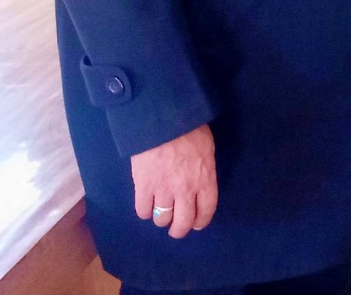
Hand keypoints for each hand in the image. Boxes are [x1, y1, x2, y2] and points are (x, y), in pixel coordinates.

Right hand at [131, 124, 216, 238]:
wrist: (163, 121)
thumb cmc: (190, 129)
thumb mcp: (207, 148)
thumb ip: (203, 169)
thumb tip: (199, 180)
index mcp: (205, 179)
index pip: (206, 210)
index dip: (201, 221)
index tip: (197, 224)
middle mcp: (186, 190)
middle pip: (183, 222)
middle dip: (179, 230)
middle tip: (176, 229)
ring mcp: (163, 190)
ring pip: (162, 219)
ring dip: (161, 219)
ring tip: (161, 214)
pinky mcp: (143, 187)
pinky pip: (143, 210)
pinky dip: (144, 211)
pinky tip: (146, 205)